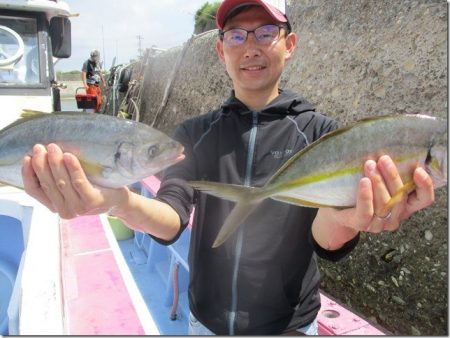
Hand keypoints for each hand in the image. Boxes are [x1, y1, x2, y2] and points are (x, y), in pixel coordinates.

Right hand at [22, 143, 128, 218]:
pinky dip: (73, 168)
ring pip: (62, 183)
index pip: (34, 191)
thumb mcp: (71, 187)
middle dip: (41, 164)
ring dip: (55, 163)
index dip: (27, 175)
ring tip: (52, 147)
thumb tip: (39, 157)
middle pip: (47, 184)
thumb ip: (56, 180)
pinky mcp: (92, 202)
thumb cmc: (93, 188)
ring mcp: (79, 208)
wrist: (118, 200)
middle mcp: (65, 210)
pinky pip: (79, 182)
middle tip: (39, 147)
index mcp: (55, 206)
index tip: (26, 158)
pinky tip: (68, 155)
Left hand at [313, 155, 434, 249]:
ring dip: (378, 182)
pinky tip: (363, 181)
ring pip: (384, 204)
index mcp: (404, 207)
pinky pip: (366, 212)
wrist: (335, 210)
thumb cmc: (359, 192)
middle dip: (392, 176)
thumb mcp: (378, 182)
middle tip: (383, 159)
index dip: (425, 186)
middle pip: (400, 198)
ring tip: (369, 165)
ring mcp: (378, 224)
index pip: (424, 199)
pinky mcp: (361, 225)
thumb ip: (387, 174)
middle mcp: (394, 217)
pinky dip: (366, 196)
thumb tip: (389, 150)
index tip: (418, 170)